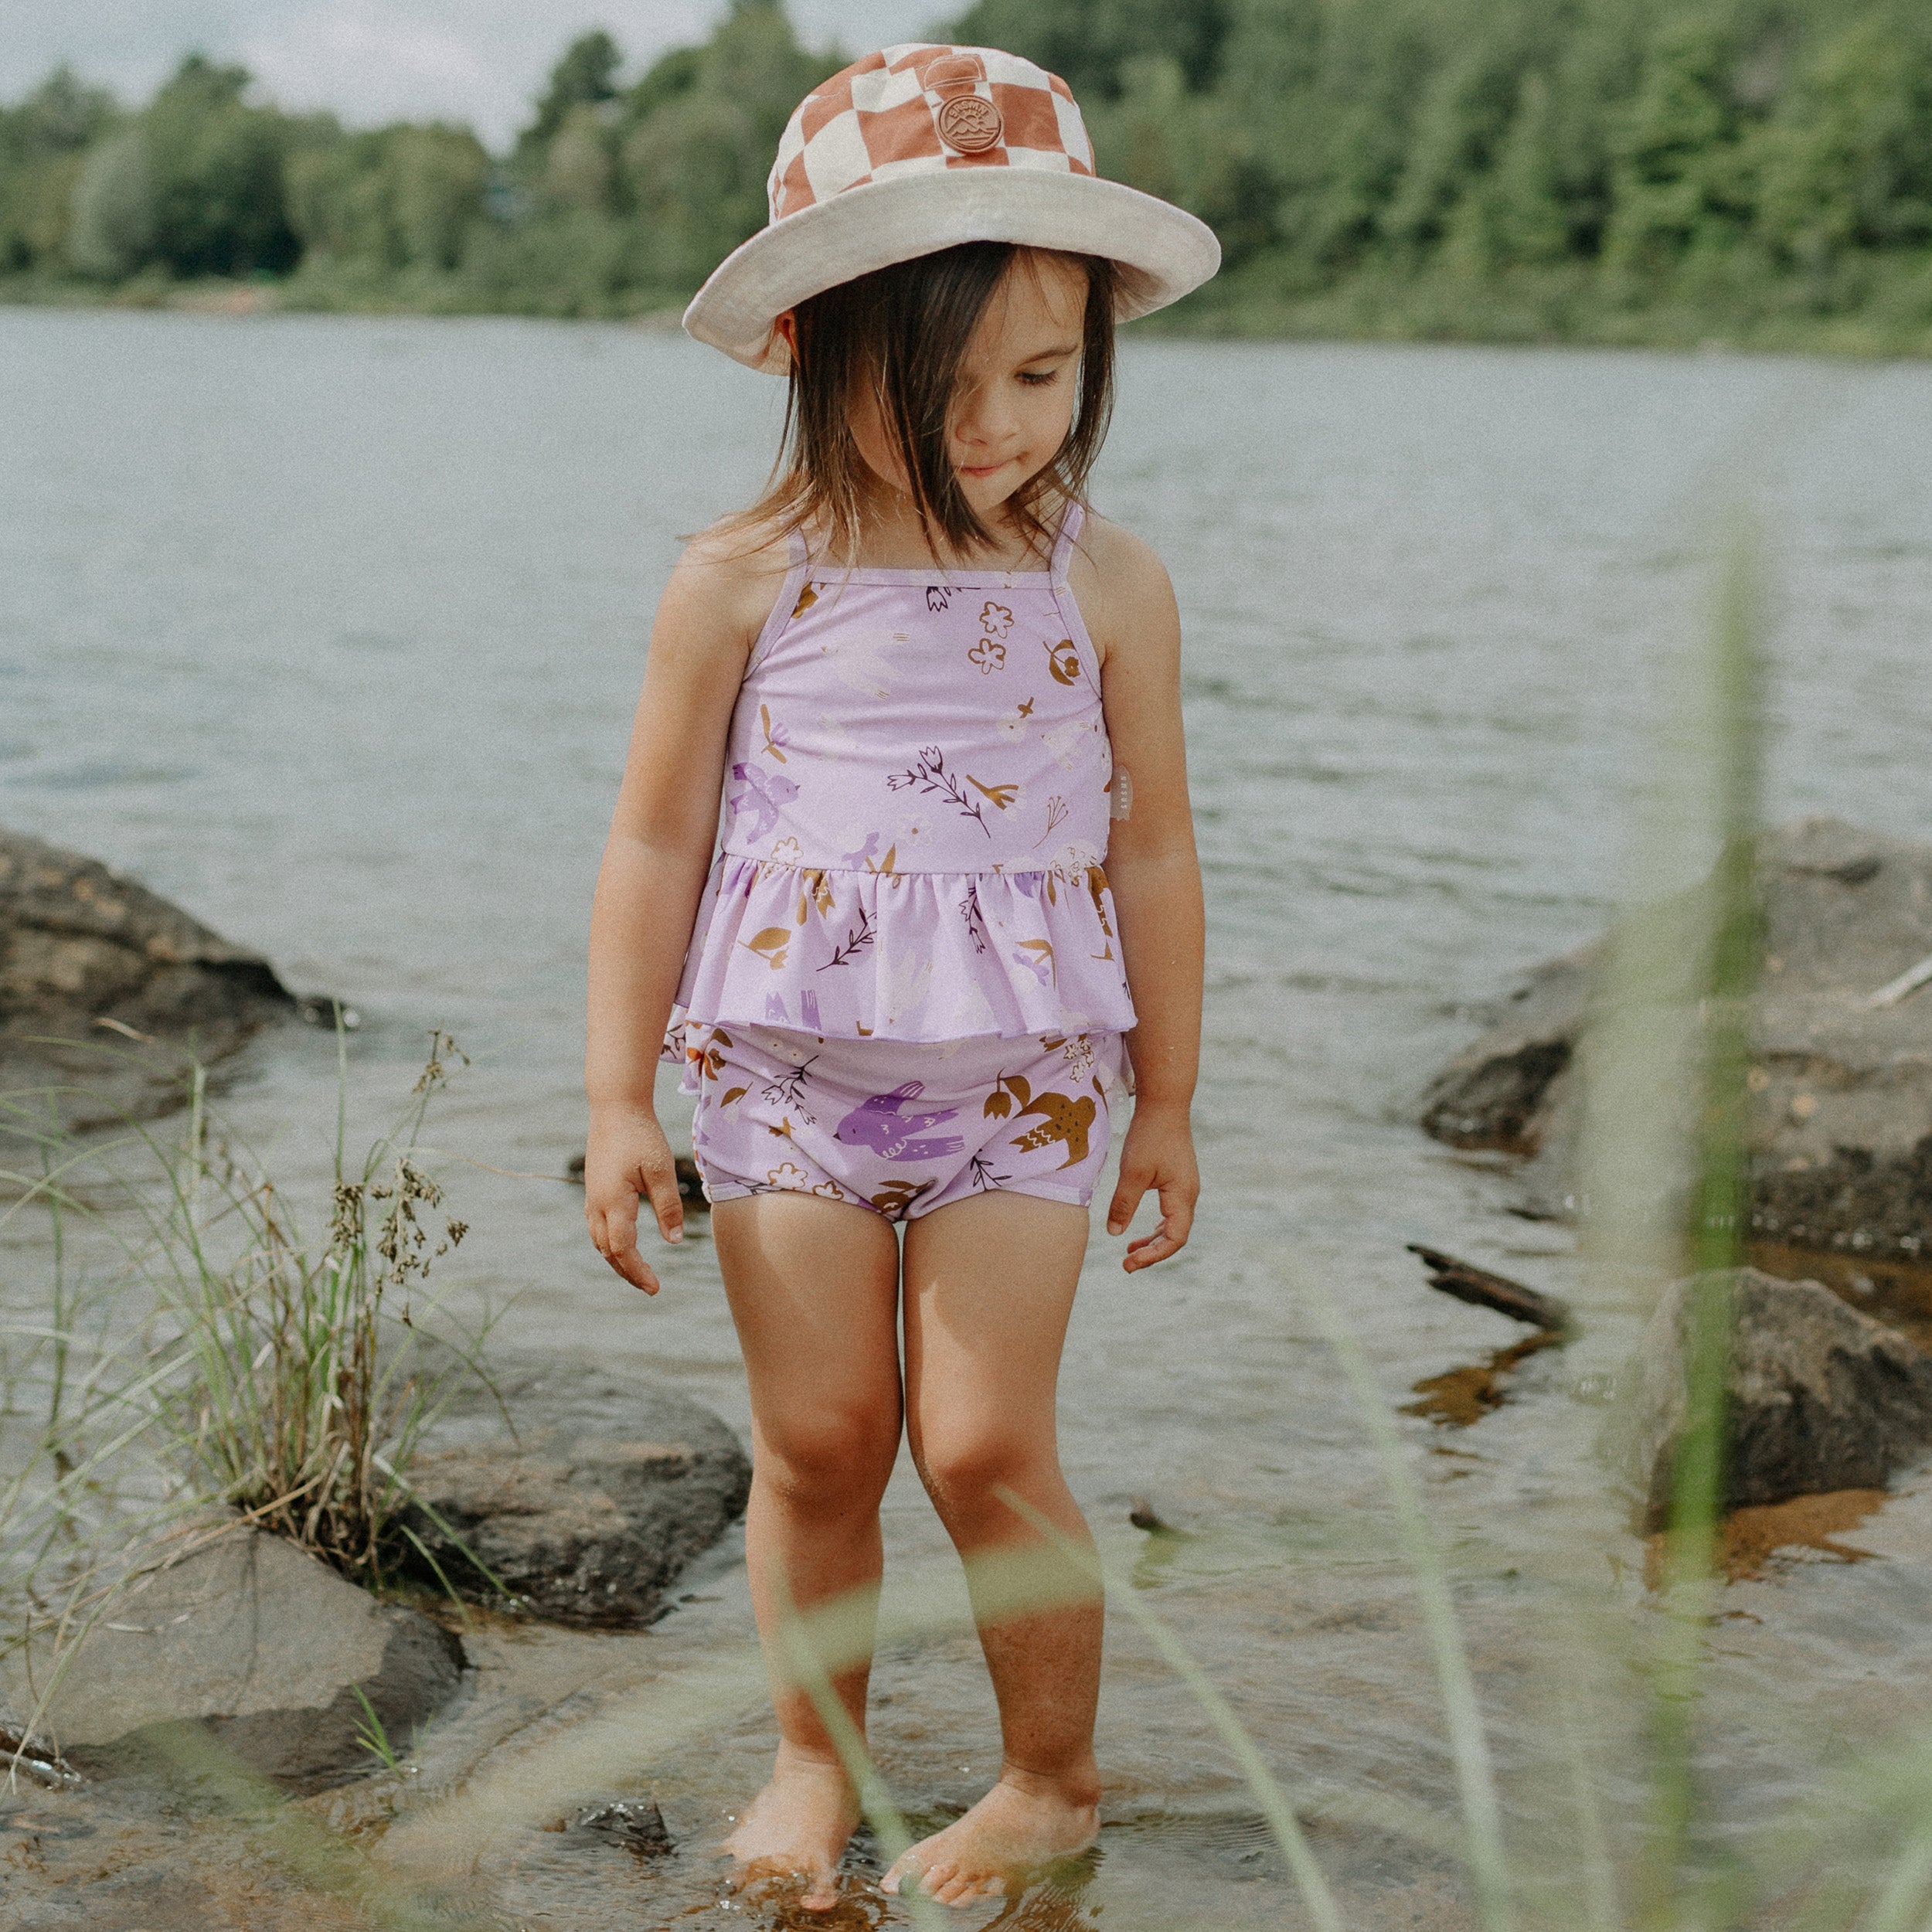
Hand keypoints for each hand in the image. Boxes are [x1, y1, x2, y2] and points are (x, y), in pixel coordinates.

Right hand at [584, 1103, 684, 1293]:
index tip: (655, 1288)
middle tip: (650, 1287)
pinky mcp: (594, 1189)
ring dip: (617, 1259)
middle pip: (608, 1251)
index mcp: (613, 1202)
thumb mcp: (661, 1171)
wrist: (615, 1107)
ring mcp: (592, 1197)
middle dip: (628, 1272)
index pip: (622, 1250)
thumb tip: (674, 1242)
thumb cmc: (641, 1136)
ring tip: (639, 1271)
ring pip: (599, 1240)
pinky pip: (597, 1227)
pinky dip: (610, 1243)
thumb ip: (668, 1207)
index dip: (638, 1272)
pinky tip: (624, 1244)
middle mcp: (596, 1204)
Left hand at [1104, 1101, 1198, 1271]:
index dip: (1153, 1255)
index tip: (1128, 1263)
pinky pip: (1171, 1211)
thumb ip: (1123, 1204)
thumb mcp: (1132, 1173)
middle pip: (1175, 1236)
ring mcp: (1185, 1186)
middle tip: (1126, 1264)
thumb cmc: (1149, 1137)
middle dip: (1152, 1253)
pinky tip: (1139, 1228)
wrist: (1164, 1104)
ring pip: (1173, 1224)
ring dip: (1154, 1240)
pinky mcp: (1178, 1178)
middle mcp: (1189, 1195)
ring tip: (1130, 1251)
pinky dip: (1156, 1225)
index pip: (1174, 1239)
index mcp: (1182, 1197)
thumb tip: (1114, 1234)